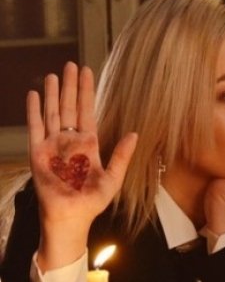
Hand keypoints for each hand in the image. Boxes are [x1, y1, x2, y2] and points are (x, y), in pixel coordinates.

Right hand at [27, 62, 137, 271]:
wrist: (70, 217)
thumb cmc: (92, 202)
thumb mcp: (113, 178)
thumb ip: (122, 155)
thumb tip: (135, 134)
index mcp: (88, 144)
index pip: (87, 111)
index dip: (87, 92)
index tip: (88, 72)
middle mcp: (69, 141)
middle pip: (69, 106)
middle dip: (71, 86)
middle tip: (72, 65)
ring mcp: (52, 145)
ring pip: (52, 112)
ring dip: (52, 93)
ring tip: (53, 74)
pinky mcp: (38, 153)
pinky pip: (35, 128)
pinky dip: (34, 111)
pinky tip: (33, 95)